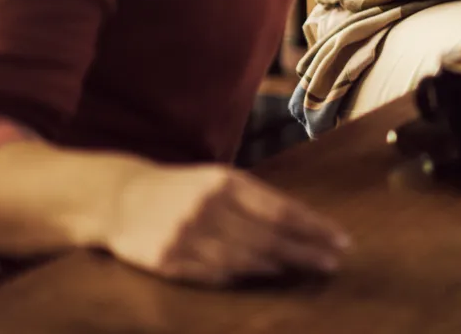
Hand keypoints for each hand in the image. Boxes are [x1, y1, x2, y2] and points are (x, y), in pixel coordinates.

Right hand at [105, 160, 348, 285]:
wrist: (120, 198)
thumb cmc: (183, 189)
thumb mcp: (220, 181)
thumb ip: (257, 199)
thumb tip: (304, 223)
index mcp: (226, 183)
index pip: (282, 210)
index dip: (314, 227)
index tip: (340, 240)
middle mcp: (209, 208)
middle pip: (268, 237)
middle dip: (305, 251)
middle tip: (332, 263)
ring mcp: (187, 235)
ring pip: (244, 259)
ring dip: (278, 267)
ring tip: (304, 271)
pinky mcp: (168, 260)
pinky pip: (213, 274)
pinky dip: (241, 277)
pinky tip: (262, 278)